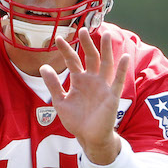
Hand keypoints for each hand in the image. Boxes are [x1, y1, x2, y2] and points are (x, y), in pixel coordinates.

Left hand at [39, 28, 129, 163]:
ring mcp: (104, 86)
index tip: (58, 38)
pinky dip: (122, 69)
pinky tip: (124, 57)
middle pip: (91, 58)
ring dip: (106, 50)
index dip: (66, 50)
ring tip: (107, 35)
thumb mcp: (60, 101)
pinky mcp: (113, 96)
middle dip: (88, 44)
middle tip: (82, 30)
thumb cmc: (76, 121)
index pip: (73, 61)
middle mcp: (92, 80)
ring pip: (106, 64)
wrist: (89, 137)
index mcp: (79, 81)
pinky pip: (118, 81)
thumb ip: (53, 84)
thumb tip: (43, 66)